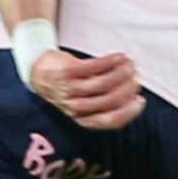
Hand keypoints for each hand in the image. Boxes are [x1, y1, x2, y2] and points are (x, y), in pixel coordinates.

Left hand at [28, 49, 143, 130]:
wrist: (37, 70)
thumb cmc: (66, 87)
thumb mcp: (82, 102)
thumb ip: (103, 105)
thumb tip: (135, 100)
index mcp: (80, 119)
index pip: (109, 121)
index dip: (128, 112)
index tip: (140, 100)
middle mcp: (74, 107)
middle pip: (108, 100)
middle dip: (127, 88)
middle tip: (136, 77)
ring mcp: (69, 89)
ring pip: (102, 84)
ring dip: (121, 73)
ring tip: (130, 65)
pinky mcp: (66, 72)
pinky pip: (93, 67)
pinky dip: (110, 62)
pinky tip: (119, 57)